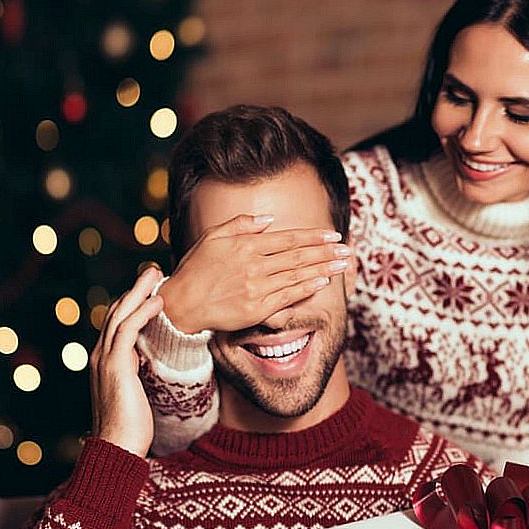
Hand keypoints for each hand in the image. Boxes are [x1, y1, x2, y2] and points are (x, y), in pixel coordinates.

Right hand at [90, 266, 164, 457]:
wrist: (116, 449)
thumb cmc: (129, 429)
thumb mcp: (133, 394)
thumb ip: (134, 375)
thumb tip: (144, 364)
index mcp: (104, 362)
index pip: (116, 325)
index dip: (132, 305)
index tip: (149, 291)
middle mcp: (100, 356)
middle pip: (116, 313)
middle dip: (134, 290)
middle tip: (153, 272)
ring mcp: (105, 360)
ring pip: (120, 315)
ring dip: (139, 292)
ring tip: (156, 275)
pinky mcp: (115, 365)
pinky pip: (128, 330)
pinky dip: (142, 313)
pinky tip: (158, 302)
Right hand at [159, 213, 351, 334]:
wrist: (182, 304)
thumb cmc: (196, 269)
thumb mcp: (213, 236)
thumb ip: (240, 224)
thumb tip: (269, 220)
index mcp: (246, 246)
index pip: (288, 238)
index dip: (313, 237)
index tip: (332, 235)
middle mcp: (255, 265)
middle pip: (298, 256)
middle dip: (326, 252)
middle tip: (346, 249)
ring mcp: (258, 288)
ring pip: (297, 275)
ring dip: (324, 268)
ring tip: (343, 264)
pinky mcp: (258, 309)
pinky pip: (288, 296)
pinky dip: (307, 288)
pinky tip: (322, 282)